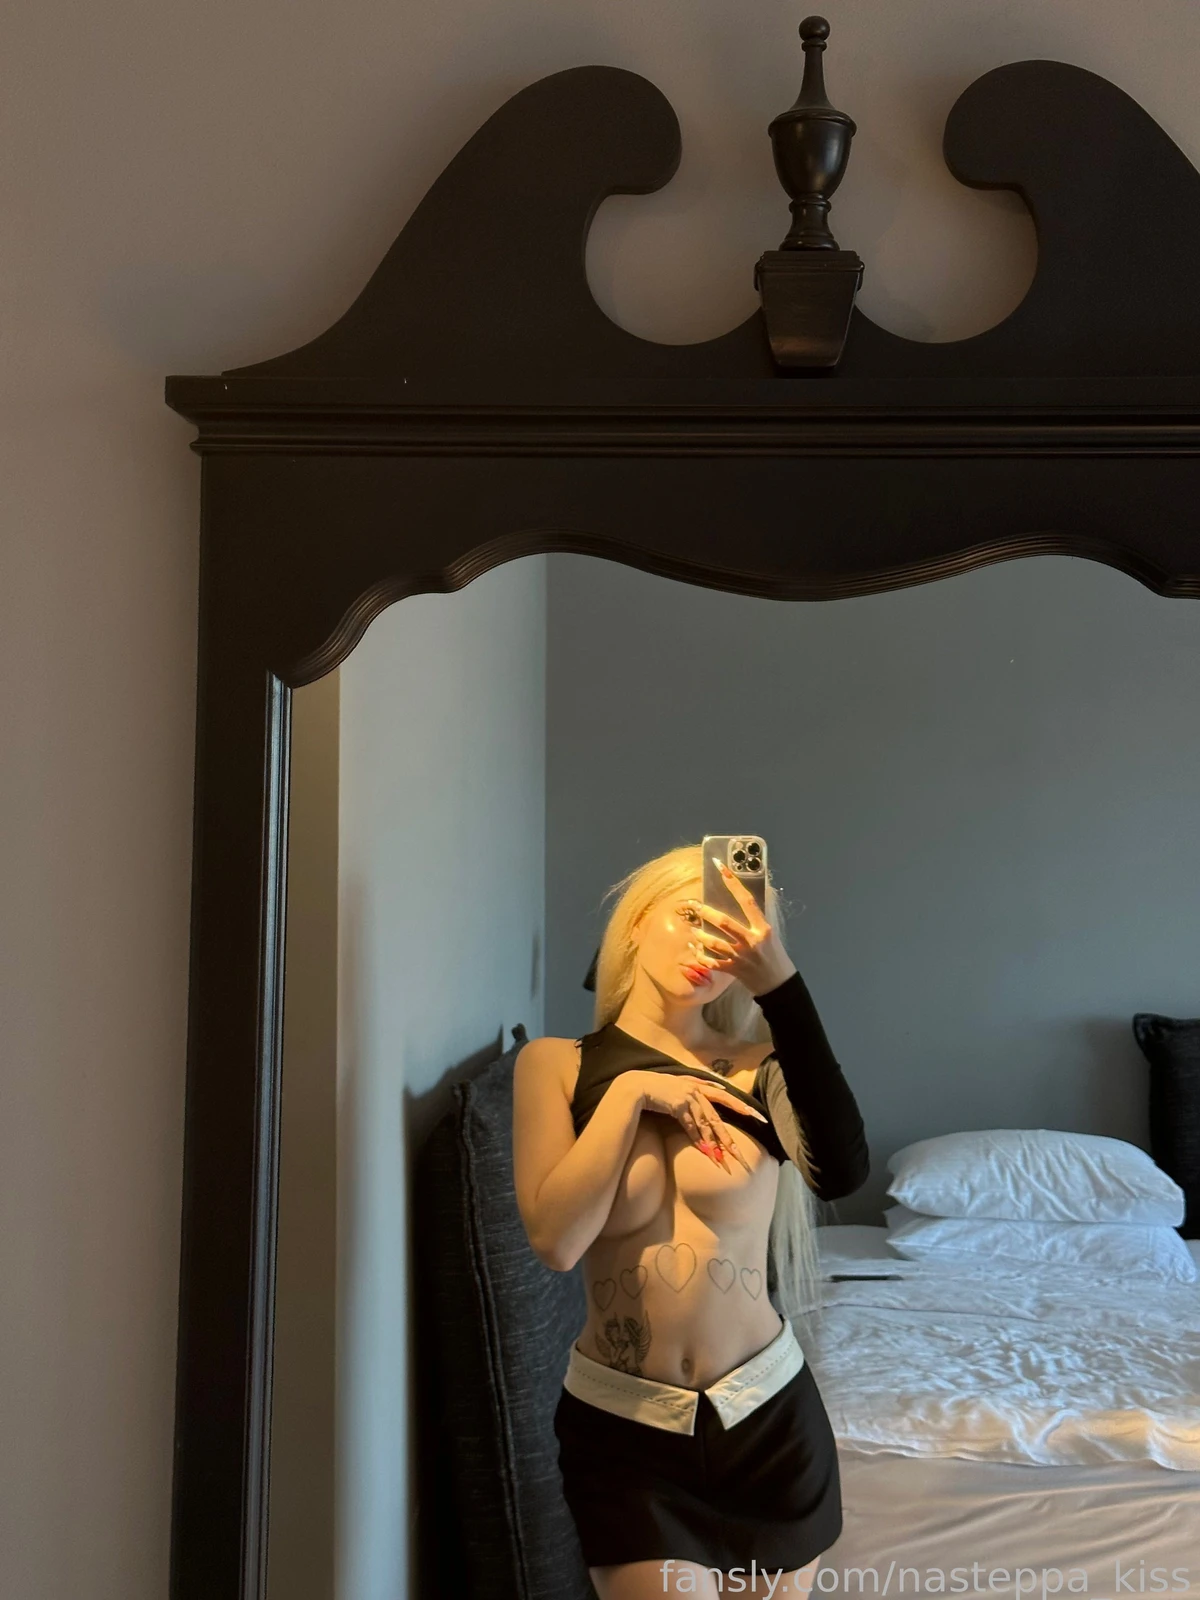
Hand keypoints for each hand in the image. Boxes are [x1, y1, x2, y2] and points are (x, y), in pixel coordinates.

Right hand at [628, 1070, 763, 1173]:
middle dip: (728, 1137)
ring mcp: (687, 1097)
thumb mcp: (680, 1084)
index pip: (725, 1097)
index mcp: (699, 1086)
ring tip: (724, 1159)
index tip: (758, 1116)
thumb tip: (719, 1087)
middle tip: (740, 1152)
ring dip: (714, 1144)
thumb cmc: (658, 1087)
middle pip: (717, 1117)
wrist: (637, 1086)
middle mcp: (696, 1091)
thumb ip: (698, 1085)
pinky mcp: (678, 1105)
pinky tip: (705, 1151)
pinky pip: (690, 1126)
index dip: (741, 1106)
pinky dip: (697, 1140)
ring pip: (705, 1124)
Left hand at [691, 858, 797, 997]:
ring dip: (700, 935)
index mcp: (763, 928)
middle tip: (694, 905)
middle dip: (706, 912)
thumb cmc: (774, 954)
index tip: (721, 868)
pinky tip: (694, 948)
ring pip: (715, 943)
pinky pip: (712, 962)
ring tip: (693, 928)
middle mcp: (752, 941)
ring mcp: (741, 957)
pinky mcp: (733, 970)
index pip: (747, 901)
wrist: (778, 983)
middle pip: (725, 923)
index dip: (733, 883)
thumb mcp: (769, 933)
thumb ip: (754, 919)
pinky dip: (700, 956)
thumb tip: (738, 899)